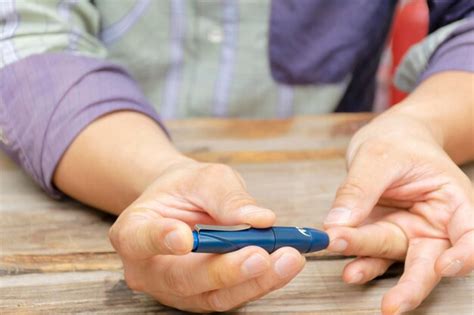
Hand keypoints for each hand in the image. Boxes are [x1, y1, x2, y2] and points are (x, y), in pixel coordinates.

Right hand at [109, 159, 304, 311]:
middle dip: (226, 270)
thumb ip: (226, 196)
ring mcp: (175, 290)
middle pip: (184, 279)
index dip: (160, 241)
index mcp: (134, 231)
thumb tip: (260, 219)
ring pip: (214, 296)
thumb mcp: (204, 178)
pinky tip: (285, 263)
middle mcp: (149, 269)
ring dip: (255, 280)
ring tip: (289, 258)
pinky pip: (233, 295)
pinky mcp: (203, 297)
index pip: (140, 240)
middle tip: (260, 255)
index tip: (184, 237)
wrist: (186, 204)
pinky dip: (262, 281)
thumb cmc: (188, 189)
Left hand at [323, 111, 473, 313]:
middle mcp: (434, 224)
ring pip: (394, 256)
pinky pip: (373, 253)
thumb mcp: (378, 156)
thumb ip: (360, 189)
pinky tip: (348, 269)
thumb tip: (337, 223)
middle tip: (393, 305)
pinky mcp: (383, 234)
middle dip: (412, 284)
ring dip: (371, 264)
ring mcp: (408, 232)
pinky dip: (360, 260)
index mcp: (453, 202)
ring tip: (351, 273)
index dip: (464, 255)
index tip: (445, 266)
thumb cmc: (397, 142)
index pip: (469, 234)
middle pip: (429, 260)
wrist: (390, 138)